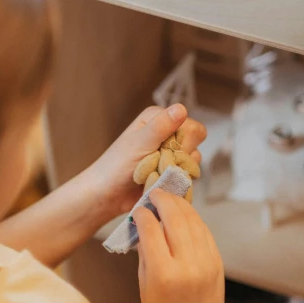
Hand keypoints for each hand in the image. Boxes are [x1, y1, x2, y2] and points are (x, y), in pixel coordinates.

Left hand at [85, 105, 206, 218]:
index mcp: (159, 118)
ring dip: (176, 170)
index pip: (191, 126)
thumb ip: (161, 126)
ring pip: (194, 160)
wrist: (107, 194)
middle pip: (195, 143)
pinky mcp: (172, 169)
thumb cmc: (117, 165)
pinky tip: (160, 182)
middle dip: (180, 157)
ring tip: (156, 174)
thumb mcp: (139, 143)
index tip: (166, 152)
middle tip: (158, 163)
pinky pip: (188, 174)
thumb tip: (181, 108)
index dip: (184, 142)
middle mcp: (168, 132)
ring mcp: (171, 152)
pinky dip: (176, 180)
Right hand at [134, 190, 223, 302]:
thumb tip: (145, 224)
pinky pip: (206, 234)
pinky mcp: (217, 265)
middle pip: (175, 219)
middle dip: (164, 201)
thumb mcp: (144, 284)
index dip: (143, 214)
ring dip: (181, 206)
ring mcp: (206, 264)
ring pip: (194, 223)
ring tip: (170, 199)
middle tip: (155, 193)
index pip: (151, 229)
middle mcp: (187, 265)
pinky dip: (195, 221)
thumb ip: (146, 252)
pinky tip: (186, 215)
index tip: (139, 210)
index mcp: (163, 272)